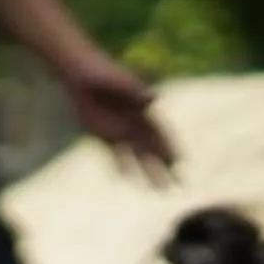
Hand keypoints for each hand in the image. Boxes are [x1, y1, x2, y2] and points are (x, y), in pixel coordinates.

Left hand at [60, 52, 175, 183]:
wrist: (82, 74)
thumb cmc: (103, 72)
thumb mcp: (119, 81)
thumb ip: (135, 91)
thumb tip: (153, 98)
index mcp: (143, 111)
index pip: (161, 134)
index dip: (171, 148)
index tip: (181, 163)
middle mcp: (134, 124)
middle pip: (153, 150)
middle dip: (165, 168)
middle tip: (178, 185)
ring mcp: (120, 131)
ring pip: (137, 157)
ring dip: (147, 173)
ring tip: (158, 190)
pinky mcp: (103, 135)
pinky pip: (115, 155)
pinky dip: (121, 166)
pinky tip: (126, 179)